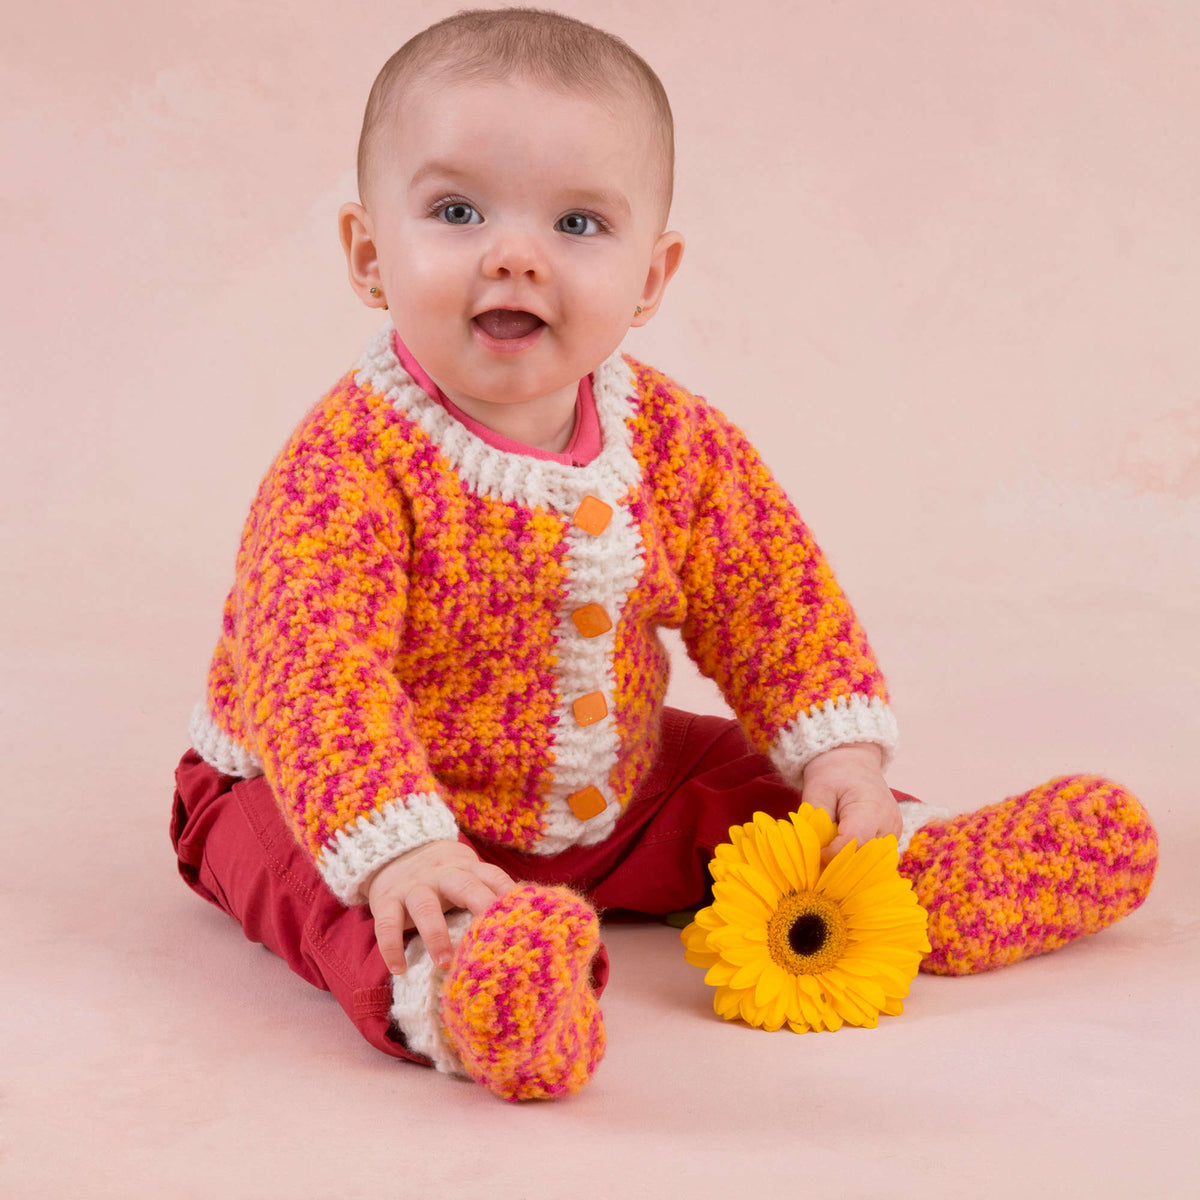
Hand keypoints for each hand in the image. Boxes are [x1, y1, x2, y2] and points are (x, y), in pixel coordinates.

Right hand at [365, 840, 515, 976]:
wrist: (395, 849)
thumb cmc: (442, 876)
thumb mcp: (464, 876)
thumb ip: (484, 895)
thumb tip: (518, 932)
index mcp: (467, 869)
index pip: (493, 876)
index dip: (508, 893)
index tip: (525, 915)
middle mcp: (442, 874)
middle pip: (464, 886)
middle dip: (480, 908)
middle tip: (494, 938)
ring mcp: (413, 886)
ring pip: (425, 906)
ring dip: (436, 934)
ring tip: (444, 963)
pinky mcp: (386, 898)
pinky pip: (387, 923)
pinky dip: (391, 946)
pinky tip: (399, 969)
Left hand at [798, 743, 901, 866]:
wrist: (853, 763)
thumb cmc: (832, 774)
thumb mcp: (817, 791)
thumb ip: (815, 823)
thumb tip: (815, 854)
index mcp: (872, 809)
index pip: (853, 844)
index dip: (831, 854)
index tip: (814, 852)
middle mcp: (890, 824)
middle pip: (865, 859)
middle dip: (840, 863)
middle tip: (820, 857)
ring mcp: (894, 833)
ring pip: (872, 863)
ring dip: (850, 863)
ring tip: (832, 851)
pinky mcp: (893, 838)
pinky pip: (876, 858)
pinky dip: (858, 859)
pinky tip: (843, 851)